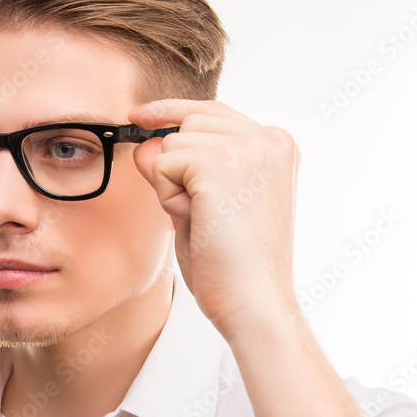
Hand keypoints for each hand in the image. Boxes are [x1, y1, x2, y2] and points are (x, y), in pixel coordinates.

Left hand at [128, 99, 301, 340]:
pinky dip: (169, 197)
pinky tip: (199, 222)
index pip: (212, 111)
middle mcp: (270, 138)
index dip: (171, 111)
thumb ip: (179, 170)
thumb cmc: (233, 267)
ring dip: (174, 186)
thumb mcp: (205, 205)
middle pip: (188, 123)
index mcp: (277, 146)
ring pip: (172, 144)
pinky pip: (164, 165)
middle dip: (178, 167)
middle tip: (205, 215)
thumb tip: (143, 143)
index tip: (139, 116)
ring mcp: (249, 147)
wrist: (254, 305)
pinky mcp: (222, 162)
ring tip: (207, 221)